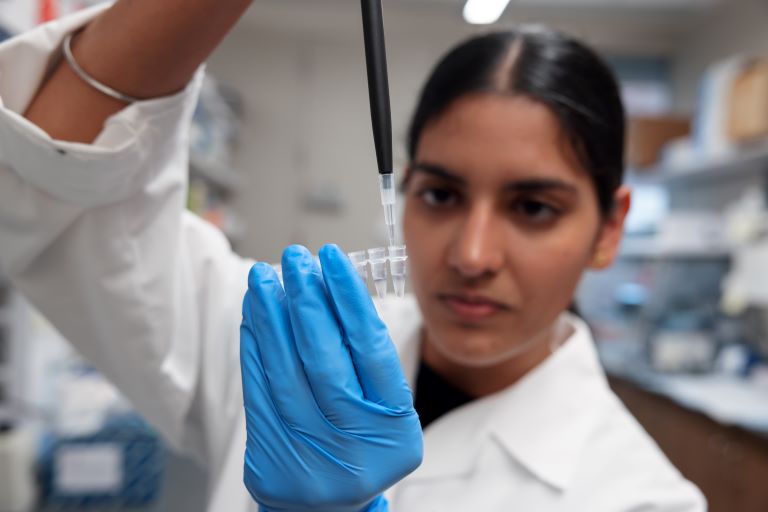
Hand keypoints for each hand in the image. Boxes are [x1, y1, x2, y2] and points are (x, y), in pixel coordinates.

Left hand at [240, 244, 422, 511]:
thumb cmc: (364, 451)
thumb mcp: (387, 416)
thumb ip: (367, 363)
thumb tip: (331, 289)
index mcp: (395, 430)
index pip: (370, 348)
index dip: (349, 297)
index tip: (333, 258)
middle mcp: (355, 446)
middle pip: (324, 359)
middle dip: (307, 300)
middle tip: (296, 259)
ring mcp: (310, 458)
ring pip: (284, 373)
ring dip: (272, 318)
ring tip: (265, 279)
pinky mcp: (270, 463)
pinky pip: (258, 395)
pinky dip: (254, 350)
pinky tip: (253, 318)